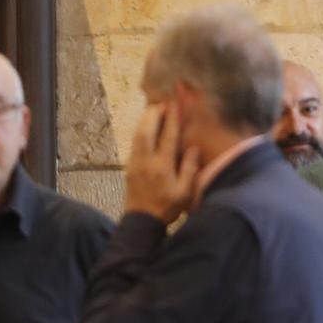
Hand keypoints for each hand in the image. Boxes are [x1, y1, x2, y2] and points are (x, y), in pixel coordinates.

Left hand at [124, 103, 201, 222]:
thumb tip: (193, 148)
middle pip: (148, 130)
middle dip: (154, 114)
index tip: (176, 104)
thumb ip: (190, 168)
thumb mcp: (185, 192)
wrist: (141, 221)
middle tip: (161, 102)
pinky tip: (145, 127)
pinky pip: (134, 143)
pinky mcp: (129, 166)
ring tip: (152, 108)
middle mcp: (147, 161)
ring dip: (145, 120)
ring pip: (138, 135)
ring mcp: (135, 163)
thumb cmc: (167, 207)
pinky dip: (140, 131)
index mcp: (163, 166)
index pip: (169, 136)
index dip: (173, 119)